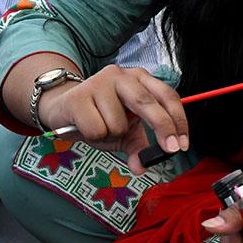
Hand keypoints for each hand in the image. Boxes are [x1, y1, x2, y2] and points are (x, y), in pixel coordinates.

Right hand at [37, 65, 188, 174]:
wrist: (61, 109)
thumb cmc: (98, 117)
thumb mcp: (124, 132)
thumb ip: (138, 147)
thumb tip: (142, 167)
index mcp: (139, 78)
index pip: (166, 95)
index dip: (178, 120)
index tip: (181, 144)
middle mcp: (121, 76)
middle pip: (147, 103)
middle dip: (162, 128)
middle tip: (169, 149)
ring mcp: (99, 83)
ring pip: (119, 124)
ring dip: (112, 136)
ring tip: (100, 128)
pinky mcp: (78, 96)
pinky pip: (97, 129)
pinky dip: (94, 136)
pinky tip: (85, 127)